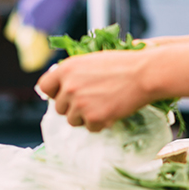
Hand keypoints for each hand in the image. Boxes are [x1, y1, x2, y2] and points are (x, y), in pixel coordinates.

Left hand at [36, 50, 152, 131]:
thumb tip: (63, 87)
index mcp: (66, 69)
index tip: (63, 96)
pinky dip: (100, 124)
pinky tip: (111, 111)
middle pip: (59, 108)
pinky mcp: (92, 118)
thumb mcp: (91, 61)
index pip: (44, 87)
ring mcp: (79, 103)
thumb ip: (74, 74)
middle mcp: (68, 86)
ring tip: (103, 105)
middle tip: (91, 101)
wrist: (144, 74)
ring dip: (85, 117)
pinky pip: (89, 128)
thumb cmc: (122, 65)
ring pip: (72, 120)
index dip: (54, 93)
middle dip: (73, 107)